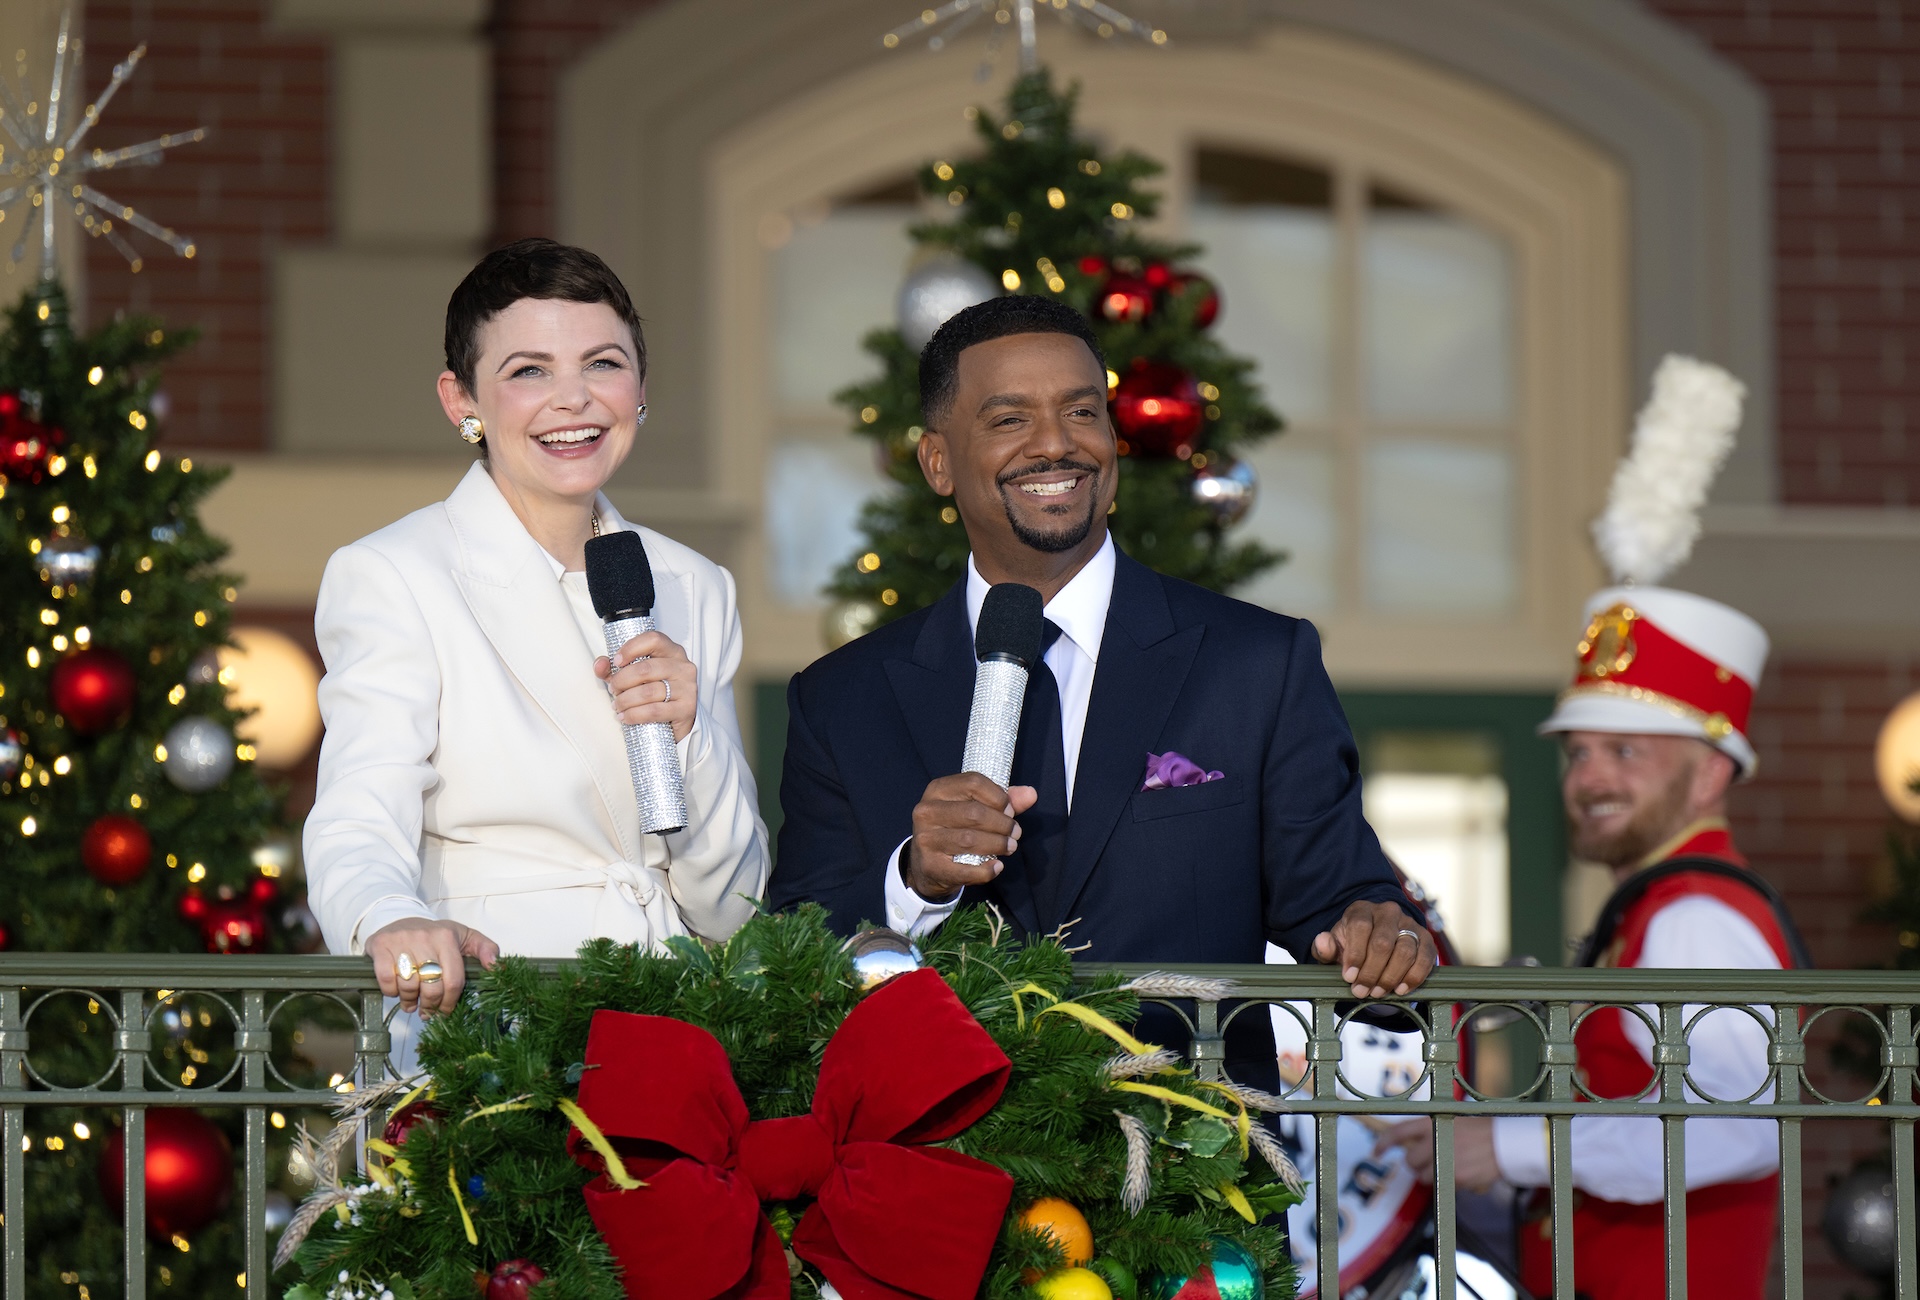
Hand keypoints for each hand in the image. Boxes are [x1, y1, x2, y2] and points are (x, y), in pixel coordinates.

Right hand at [365, 917, 499, 1016]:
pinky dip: (391, 991)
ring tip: (412, 1003)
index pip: (453, 980)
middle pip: (431, 987)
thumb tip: (497, 966)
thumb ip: (486, 949)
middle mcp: (425, 937)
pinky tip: (396, 991)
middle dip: (431, 1006)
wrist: (401, 919)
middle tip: (428, 1010)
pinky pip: (385, 979)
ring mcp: (401, 940)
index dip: (450, 1002)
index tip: (446, 1011)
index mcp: (447, 936)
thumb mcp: (465, 937)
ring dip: (410, 1001)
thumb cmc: (436, 935)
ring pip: (408, 985)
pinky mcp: (381, 945)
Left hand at [595, 630, 697, 742]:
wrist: (677, 718)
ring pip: (649, 691)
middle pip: (646, 668)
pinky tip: (626, 716)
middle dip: (622, 681)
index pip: (653, 639)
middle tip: (613, 690)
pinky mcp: (686, 708)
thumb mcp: (635, 675)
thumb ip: (613, 668)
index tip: (616, 661)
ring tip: (618, 705)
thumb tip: (600, 665)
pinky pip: (654, 711)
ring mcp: (687, 688)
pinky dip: (635, 715)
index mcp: (672, 652)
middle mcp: (683, 667)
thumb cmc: (657, 691)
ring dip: (626, 700)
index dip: (631, 648)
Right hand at [904, 773, 1038, 899]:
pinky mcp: (930, 866)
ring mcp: (926, 839)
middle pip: (974, 813)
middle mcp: (927, 811)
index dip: (999, 797)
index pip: (973, 783)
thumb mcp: (974, 808)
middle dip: (1002, 824)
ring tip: (1010, 847)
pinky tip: (997, 867)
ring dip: (998, 844)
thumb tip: (1030, 794)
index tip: (1010, 811)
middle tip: (1015, 833)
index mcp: (938, 790)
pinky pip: (964, 870)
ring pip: (970, 840)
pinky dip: (986, 870)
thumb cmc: (955, 829)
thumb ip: (1003, 800)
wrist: (927, 865)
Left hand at [1311, 900, 1436, 996]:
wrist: (1378, 941)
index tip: (1349, 977)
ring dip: (1391, 977)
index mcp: (1361, 910)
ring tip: (1378, 992)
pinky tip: (1401, 989)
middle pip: (1383, 942)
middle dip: (1371, 972)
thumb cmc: (1353, 945)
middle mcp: (1388, 912)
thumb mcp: (1334, 946)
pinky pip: (1425, 958)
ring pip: (1405, 951)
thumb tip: (1322, 941)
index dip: (1355, 954)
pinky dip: (1414, 977)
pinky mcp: (1426, 939)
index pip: (1360, 927)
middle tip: (1362, 991)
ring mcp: (1409, 924)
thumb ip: (1323, 947)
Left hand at [1375, 1116, 1500, 1192]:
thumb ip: (1432, 1131)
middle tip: (1434, 1160)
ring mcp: (1444, 1160)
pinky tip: (1466, 1172)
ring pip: (1424, 1178)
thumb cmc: (1481, 1130)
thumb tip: (1413, 1145)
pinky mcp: (1454, 1178)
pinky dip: (1452, 1183)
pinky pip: (1443, 1186)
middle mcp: (1434, 1140)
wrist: (1506, 1143)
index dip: (1383, 1144)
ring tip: (1453, 1164)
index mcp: (1431, 1122)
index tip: (1376, 1152)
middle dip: (1417, 1164)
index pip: (1397, 1132)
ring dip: (1433, 1175)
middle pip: (1410, 1161)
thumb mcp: (1452, 1120)